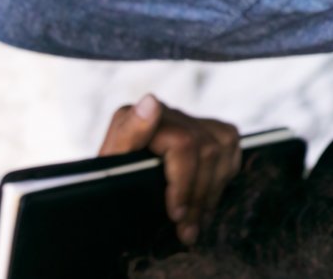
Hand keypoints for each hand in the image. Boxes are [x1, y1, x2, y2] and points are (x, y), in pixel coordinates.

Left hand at [99, 95, 238, 244]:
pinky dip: (224, 172)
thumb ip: (127, 134)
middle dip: (199, 196)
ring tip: (198, 220)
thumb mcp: (105, 170)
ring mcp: (184, 119)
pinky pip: (229, 142)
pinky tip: (209, 195)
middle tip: (187, 229)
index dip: (185, 182)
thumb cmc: (103, 186)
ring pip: (223, 146)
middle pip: (207, 149)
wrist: (105, 192)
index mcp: (135, 118)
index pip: (183, 143)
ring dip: (213, 189)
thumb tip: (151, 102)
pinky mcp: (202, 127)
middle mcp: (163, 113)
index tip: (176, 214)